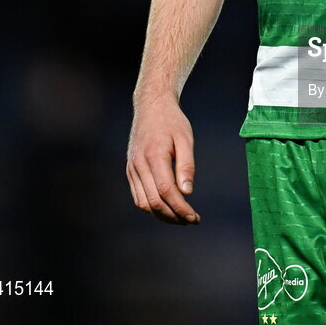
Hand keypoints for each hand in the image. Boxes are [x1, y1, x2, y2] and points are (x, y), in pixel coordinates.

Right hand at [126, 95, 200, 224]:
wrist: (151, 106)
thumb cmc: (172, 121)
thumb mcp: (185, 138)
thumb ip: (186, 165)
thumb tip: (187, 192)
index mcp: (154, 156)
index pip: (166, 191)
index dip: (180, 208)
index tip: (195, 217)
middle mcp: (139, 165)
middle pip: (154, 202)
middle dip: (174, 216)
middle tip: (192, 220)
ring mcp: (132, 169)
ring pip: (144, 203)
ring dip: (162, 215)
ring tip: (181, 218)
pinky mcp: (130, 170)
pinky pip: (138, 196)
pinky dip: (152, 207)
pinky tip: (167, 208)